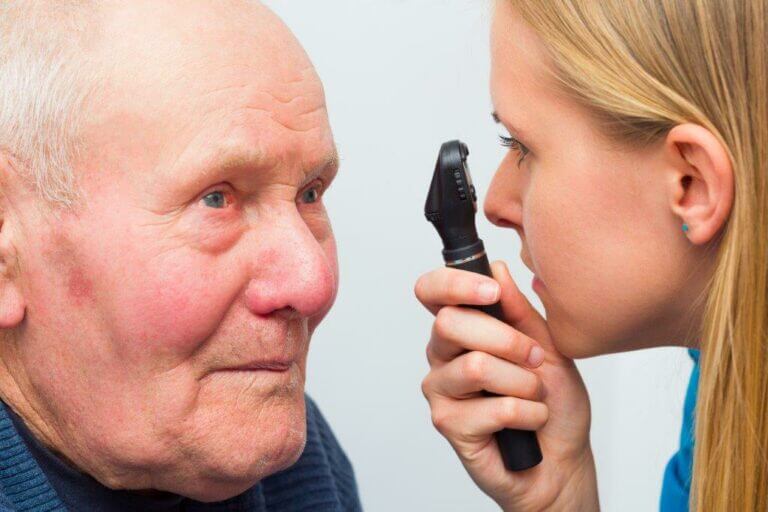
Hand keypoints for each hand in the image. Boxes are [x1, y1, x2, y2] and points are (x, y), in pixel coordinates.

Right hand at [415, 261, 597, 510]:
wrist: (562, 460)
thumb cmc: (553, 402)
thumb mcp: (547, 346)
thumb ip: (519, 310)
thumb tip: (497, 268)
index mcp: (461, 329)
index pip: (431, 292)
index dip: (454, 284)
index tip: (491, 291)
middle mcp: (442, 355)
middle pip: (451, 323)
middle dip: (507, 340)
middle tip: (536, 359)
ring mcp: (441, 389)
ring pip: (475, 366)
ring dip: (523, 383)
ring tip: (534, 396)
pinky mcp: (448, 424)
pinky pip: (494, 407)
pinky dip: (527, 414)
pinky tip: (529, 422)